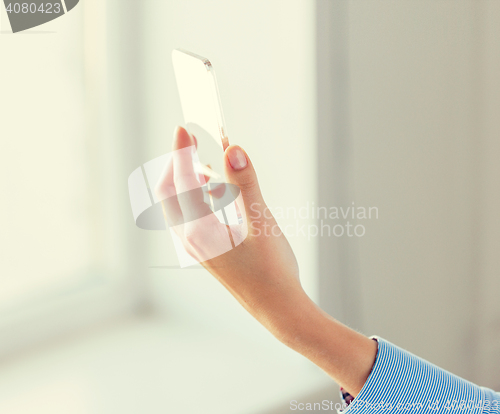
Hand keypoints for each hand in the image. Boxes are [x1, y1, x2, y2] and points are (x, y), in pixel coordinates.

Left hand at [155, 126, 376, 395]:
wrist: (278, 309)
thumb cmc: (273, 271)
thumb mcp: (262, 224)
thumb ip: (247, 185)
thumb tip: (233, 148)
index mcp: (200, 232)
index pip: (182, 182)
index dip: (182, 152)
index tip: (185, 127)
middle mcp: (190, 239)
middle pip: (168, 193)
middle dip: (178, 164)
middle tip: (193, 140)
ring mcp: (195, 246)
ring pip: (178, 205)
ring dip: (189, 180)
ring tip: (209, 163)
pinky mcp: (205, 249)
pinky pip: (191, 215)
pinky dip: (199, 196)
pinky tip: (220, 191)